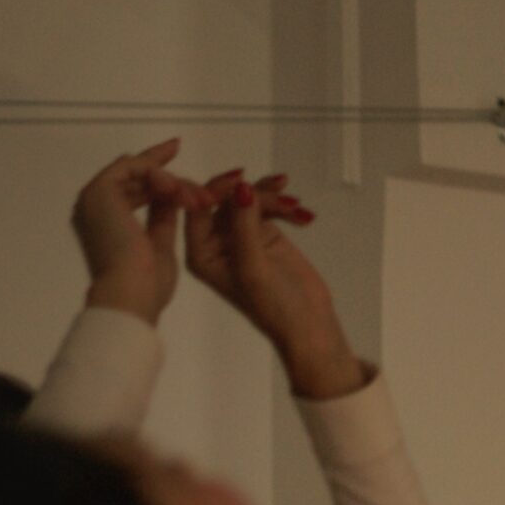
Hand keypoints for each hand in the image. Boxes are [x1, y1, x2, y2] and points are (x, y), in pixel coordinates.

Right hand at [71, 139, 201, 323]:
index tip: (178, 159)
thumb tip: (171, 198)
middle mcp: (95, 207)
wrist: (130, 297)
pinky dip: (158, 174)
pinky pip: (132, 168)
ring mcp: (94, 197)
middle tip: (193, 170)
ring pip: (138, 171)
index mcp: (106, 223)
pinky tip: (178, 189)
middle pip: (136, 176)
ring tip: (197, 199)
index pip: (134, 189)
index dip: (159, 176)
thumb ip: (162, 219)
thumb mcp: (159, 246)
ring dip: (172, 181)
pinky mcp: (100, 191)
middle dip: (171, 176)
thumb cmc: (147, 286)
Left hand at [184, 172, 368, 400]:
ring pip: (248, 197)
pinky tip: (302, 215)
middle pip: (225, 198)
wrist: (307, 324)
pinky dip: (284, 206)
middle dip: (252, 193)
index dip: (214, 189)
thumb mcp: (253, 266)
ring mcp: (240, 235)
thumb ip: (245, 225)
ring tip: (295, 209)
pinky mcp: (262, 232)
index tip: (240, 180)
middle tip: (280, 196)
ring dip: (273, 198)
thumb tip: (241, 186)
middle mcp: (215, 242)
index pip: (197, 209)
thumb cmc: (274, 307)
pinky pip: (267, 204)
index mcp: (201, 253)